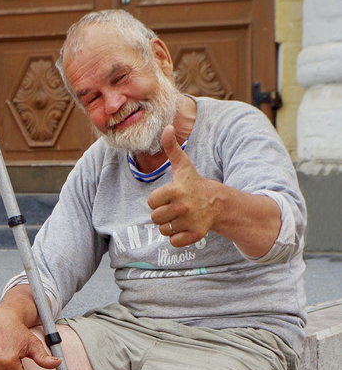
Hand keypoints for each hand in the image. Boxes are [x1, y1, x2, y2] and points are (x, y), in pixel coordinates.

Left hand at [148, 125, 218, 246]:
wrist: (219, 203)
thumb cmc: (195, 184)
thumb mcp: (183, 166)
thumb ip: (172, 148)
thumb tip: (167, 127)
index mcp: (176, 190)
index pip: (151, 202)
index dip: (158, 200)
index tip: (170, 196)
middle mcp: (183, 207)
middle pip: (155, 218)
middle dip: (163, 214)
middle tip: (175, 207)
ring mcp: (189, 222)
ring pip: (164, 230)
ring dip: (170, 225)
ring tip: (181, 216)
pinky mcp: (195, 235)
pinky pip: (173, 242)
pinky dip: (177, 237)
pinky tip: (185, 226)